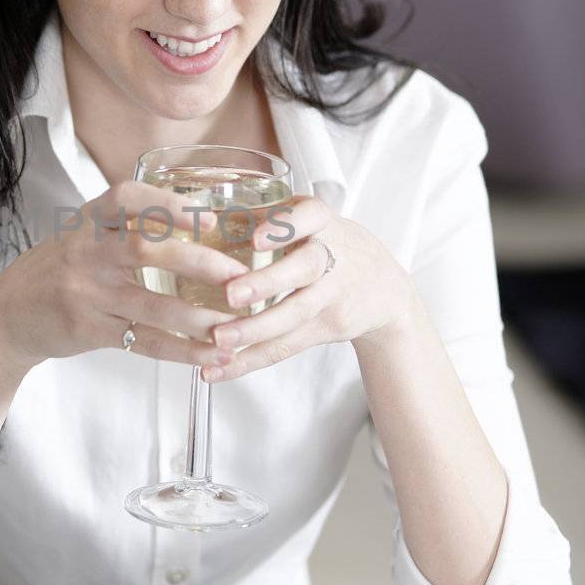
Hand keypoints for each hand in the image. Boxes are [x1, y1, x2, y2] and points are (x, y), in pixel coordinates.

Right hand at [0, 180, 249, 375]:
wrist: (7, 317)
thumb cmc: (59, 270)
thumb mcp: (83, 235)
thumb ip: (129, 225)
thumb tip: (201, 216)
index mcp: (87, 221)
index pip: (127, 198)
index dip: (170, 204)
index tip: (211, 218)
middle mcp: (85, 252)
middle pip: (147, 249)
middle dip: (200, 264)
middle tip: (240, 278)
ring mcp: (84, 292)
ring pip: (151, 306)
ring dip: (199, 318)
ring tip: (236, 326)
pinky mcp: (86, 329)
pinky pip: (142, 341)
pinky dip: (180, 349)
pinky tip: (208, 353)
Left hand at [206, 195, 419, 381]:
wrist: (385, 289)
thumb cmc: (328, 244)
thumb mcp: (308, 220)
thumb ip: (264, 215)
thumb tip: (199, 214)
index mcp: (321, 221)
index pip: (309, 217)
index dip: (283, 228)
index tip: (256, 239)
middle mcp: (332, 256)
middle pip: (303, 269)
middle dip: (267, 283)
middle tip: (232, 294)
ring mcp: (333, 295)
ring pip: (294, 313)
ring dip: (254, 329)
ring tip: (218, 339)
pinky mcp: (327, 327)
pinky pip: (286, 345)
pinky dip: (250, 360)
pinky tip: (218, 370)